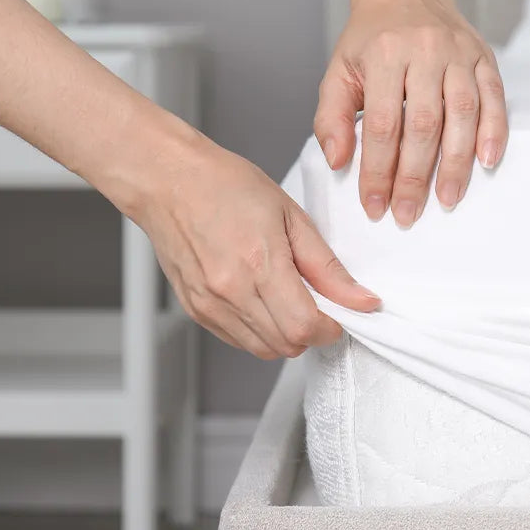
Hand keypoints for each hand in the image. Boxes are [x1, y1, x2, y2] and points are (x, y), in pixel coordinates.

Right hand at [125, 132, 380, 359]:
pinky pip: (238, 340)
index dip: (331, 327)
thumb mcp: (291, 215)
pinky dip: (259, 331)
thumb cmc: (225, 186)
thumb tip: (360, 299)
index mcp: (258, 263)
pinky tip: (260, 298)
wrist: (169, 180)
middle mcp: (230, 291)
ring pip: (263, 350)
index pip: (304, 327)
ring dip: (285, 334)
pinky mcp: (196, 310)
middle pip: (286, 345)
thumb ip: (327, 266)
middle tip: (314, 300)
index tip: (338, 312)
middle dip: (311, 331)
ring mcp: (210, 304)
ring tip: (285, 296)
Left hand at [315, 0, 506, 227]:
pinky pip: (494, 97)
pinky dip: (494, 131)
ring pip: (462, 113)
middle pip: (423, 124)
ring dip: (456, 162)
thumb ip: (332, 118)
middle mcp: (424, 51)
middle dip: (415, 176)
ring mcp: (458, 53)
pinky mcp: (484, 55)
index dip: (379, 170)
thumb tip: (339, 161)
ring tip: (447, 199)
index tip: (375, 204)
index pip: (382, 125)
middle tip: (408, 213)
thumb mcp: (338, 71)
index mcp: (384, 55)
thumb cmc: (371, 38)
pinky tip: (487, 161)